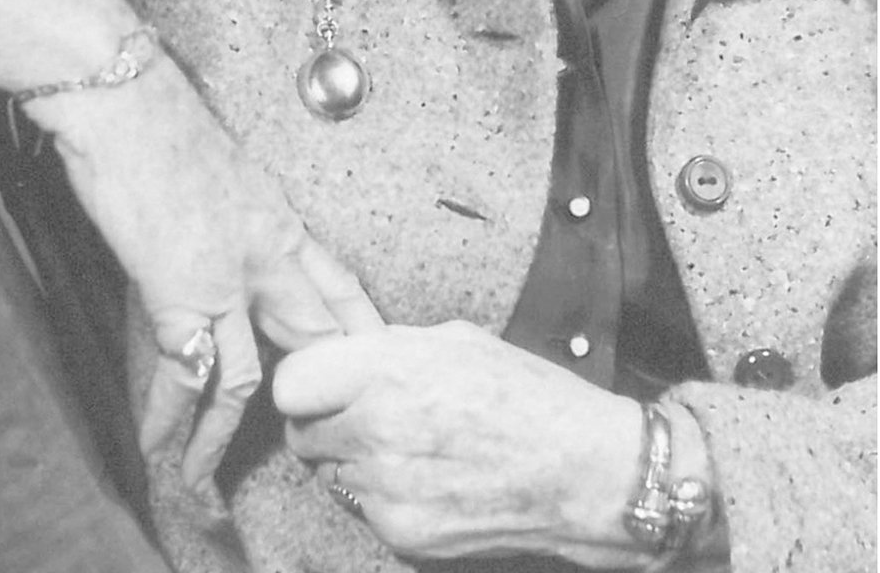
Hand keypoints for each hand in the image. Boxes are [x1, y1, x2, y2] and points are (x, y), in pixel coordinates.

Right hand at [35, 55, 382, 509]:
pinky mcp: (179, 292)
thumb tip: (215, 231)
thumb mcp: (213, 164)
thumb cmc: (156, 119)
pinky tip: (161, 450)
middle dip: (326, 391)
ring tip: (212, 482)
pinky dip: (171, 421)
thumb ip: (227, 208)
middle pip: (317, 334)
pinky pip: (186, 375)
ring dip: (228, 436)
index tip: (380, 357)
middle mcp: (266, 250)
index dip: (361, 325)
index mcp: (277, 214)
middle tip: (331, 441)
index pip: (338, 280)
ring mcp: (227, 275)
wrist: (123, 97)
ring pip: (251, 377)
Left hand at [275, 320, 646, 566]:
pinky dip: (384, 497)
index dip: (309, 381)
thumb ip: (389, 348)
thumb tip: (347, 353)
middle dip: (326, 423)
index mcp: (388, 370)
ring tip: (408, 448)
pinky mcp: (404, 537)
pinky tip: (429, 480)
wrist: (589, 474)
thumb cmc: (530, 396)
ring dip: (355, 461)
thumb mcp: (456, 342)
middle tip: (364, 416)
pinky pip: (365, 510)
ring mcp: (388, 491)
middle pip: (302, 433)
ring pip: (331, 474)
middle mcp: (378, 430)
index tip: (326, 382)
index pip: (291, 382)